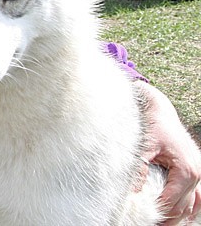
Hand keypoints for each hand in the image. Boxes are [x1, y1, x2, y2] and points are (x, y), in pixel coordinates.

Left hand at [137, 82, 200, 224]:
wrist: (159, 110)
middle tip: (146, 222)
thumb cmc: (152, 126)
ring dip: (177, 217)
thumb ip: (138, 170)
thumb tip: (130, 193)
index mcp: (187, 170)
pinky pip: (196, 198)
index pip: (171, 202)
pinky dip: (186, 209)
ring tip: (158, 223)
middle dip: (165, 218)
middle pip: (183, 208)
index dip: (155, 212)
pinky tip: (171, 216)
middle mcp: (197, 174)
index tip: (139, 218)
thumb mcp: (143, 147)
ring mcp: (198, 174)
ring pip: (192, 206)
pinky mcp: (194, 172)